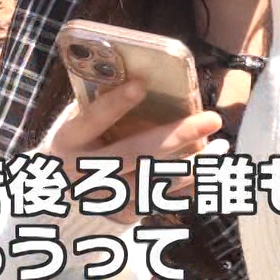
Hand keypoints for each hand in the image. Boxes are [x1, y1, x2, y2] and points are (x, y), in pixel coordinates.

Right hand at [49, 79, 222, 224]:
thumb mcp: (76, 120)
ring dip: (194, 165)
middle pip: (135, 154)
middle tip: (212, 119)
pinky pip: (163, 200)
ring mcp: (105, 195)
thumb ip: (98, 100)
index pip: (91, 121)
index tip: (141, 84)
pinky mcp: (124, 211)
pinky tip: (212, 171)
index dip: (114, 104)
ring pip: (155, 182)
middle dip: (177, 136)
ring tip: (221, 146)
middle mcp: (85, 171)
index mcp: (69, 141)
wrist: (59, 190)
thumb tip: (136, 69)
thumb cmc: (78, 141)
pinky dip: (190, 188)